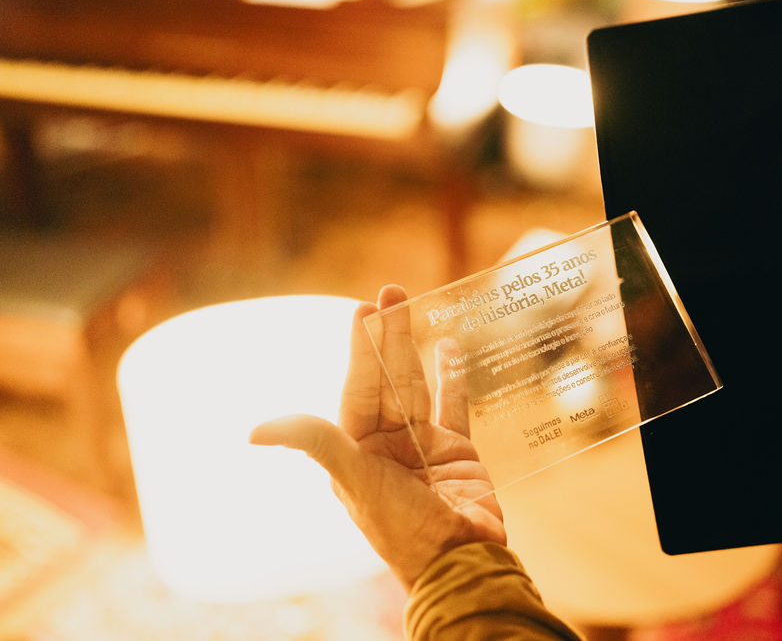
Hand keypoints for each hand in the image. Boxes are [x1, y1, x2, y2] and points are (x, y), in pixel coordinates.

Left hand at [249, 285, 505, 589]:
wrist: (461, 558)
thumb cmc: (402, 525)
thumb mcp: (353, 479)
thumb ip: (313, 443)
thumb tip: (252, 432)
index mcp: (357, 449)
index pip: (357, 387)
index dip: (359, 348)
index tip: (362, 310)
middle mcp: (387, 443)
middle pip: (388, 378)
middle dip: (388, 336)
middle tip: (391, 292)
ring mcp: (423, 444)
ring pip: (417, 383)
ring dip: (415, 346)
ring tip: (415, 305)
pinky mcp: (458, 449)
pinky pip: (453, 404)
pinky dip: (453, 376)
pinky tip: (449, 346)